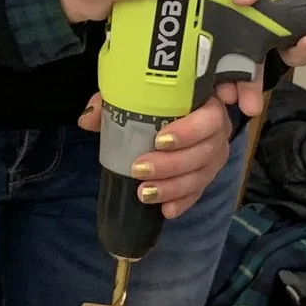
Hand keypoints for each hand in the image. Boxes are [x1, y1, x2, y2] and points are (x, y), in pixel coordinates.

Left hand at [76, 83, 242, 217]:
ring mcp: (213, 156)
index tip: (160, 140)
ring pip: (201, 175)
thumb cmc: (156, 101)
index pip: (210, 117)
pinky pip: (198, 192)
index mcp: (206, 104)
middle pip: (205, 151)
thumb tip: (88, 119)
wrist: (170, 114)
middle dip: (172, 164)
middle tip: (140, 168)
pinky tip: (165, 210)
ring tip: (144, 193)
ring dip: (173, 187)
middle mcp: (216, 132)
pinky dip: (182, 202)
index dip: (189, 131)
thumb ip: (112, 102)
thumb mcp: (133, 95)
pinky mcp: (206, 176)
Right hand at [224, 0, 305, 112]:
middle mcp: (267, 20)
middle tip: (251, 105)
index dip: (222, 68)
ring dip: (302, 57)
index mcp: (247, 3)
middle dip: (251, 86)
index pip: (228, 40)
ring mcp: (294, 27)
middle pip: (254, 60)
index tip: (222, 91)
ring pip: (291, 57)